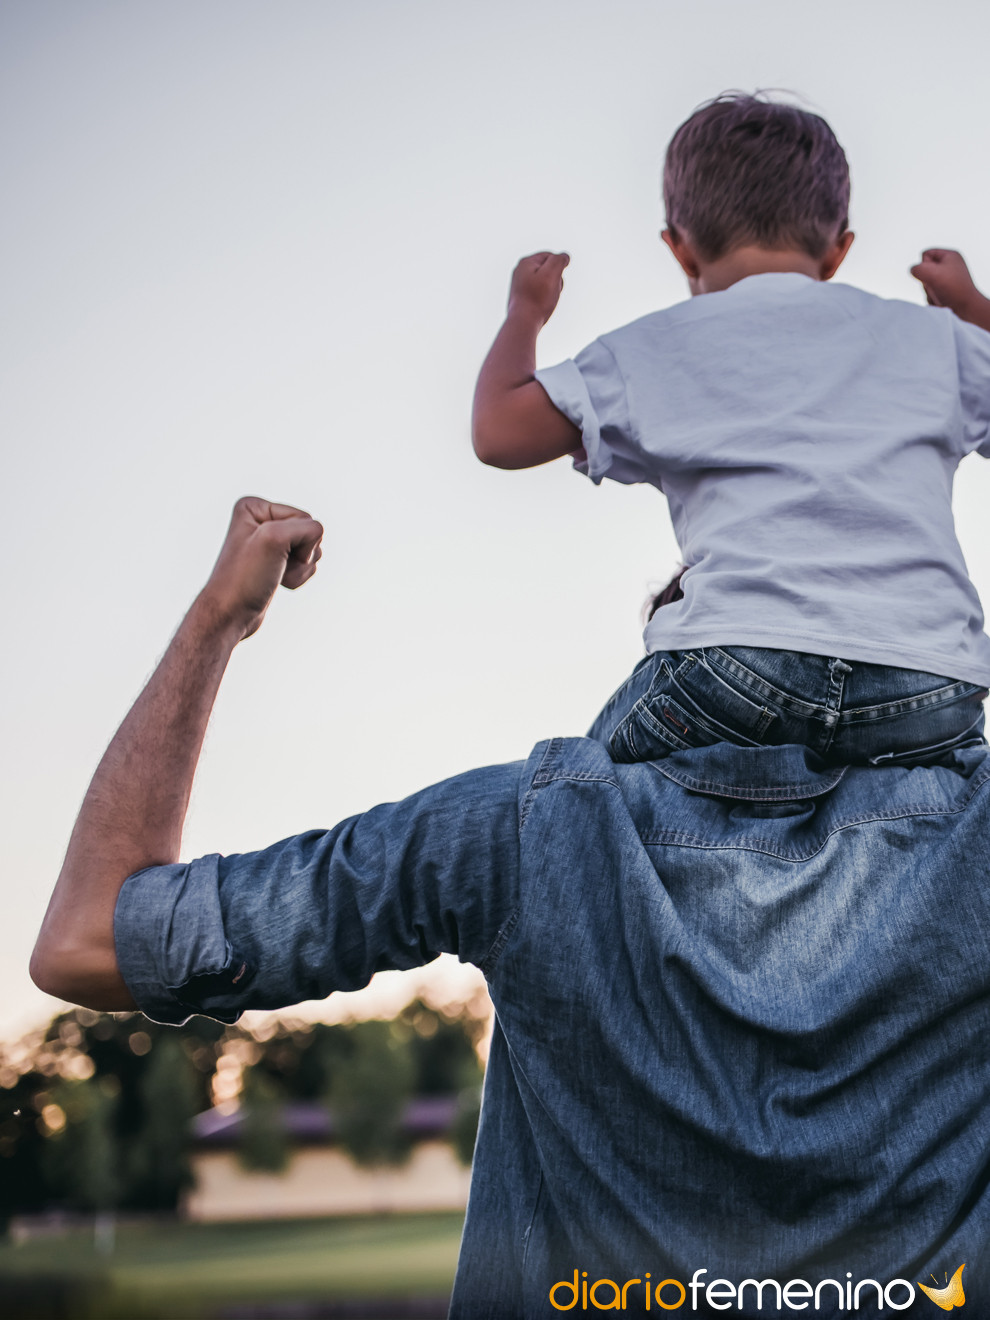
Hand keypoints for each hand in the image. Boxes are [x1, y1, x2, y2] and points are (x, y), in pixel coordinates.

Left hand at [201, 496, 323, 639]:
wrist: (230, 614)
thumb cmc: (245, 579)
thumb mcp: (274, 540)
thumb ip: (307, 528)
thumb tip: (317, 541)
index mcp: (254, 507)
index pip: (304, 517)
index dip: (298, 541)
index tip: (272, 556)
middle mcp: (260, 520)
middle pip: (309, 532)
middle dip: (302, 556)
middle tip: (276, 567)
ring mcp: (269, 542)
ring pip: (311, 549)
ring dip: (301, 568)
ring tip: (276, 576)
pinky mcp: (276, 561)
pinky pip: (306, 564)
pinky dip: (299, 577)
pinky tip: (280, 582)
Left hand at [507, 251, 569, 325]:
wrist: (523, 323)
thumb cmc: (537, 299)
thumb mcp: (552, 273)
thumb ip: (559, 260)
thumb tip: (564, 257)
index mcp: (525, 262)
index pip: (551, 256)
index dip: (559, 268)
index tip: (556, 281)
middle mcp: (519, 272)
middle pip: (547, 270)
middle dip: (555, 280)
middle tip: (550, 292)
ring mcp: (519, 285)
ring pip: (544, 283)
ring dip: (550, 291)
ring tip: (545, 301)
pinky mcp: (521, 298)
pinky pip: (538, 294)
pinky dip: (543, 300)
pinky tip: (541, 308)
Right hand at [910, 249, 978, 312]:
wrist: (967, 309)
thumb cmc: (953, 290)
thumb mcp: (931, 273)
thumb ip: (917, 268)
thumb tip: (914, 272)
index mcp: (950, 255)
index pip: (926, 254)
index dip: (924, 265)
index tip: (934, 275)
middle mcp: (950, 266)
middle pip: (925, 270)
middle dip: (926, 281)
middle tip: (938, 286)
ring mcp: (948, 279)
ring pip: (927, 283)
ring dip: (929, 291)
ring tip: (940, 294)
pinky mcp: (947, 290)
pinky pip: (931, 293)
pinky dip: (933, 298)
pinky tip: (942, 300)